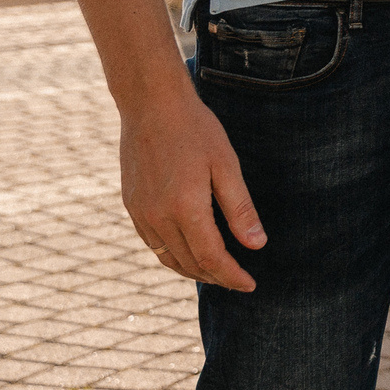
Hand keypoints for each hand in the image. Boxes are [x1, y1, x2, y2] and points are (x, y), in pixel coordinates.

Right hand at [120, 84, 264, 289]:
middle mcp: (158, 217)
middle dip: (215, 277)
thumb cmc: (195, 129)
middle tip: (238, 280)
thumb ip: (240, 208)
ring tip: (216, 272)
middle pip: (189, 264)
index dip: (232, 276)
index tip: (250, 285)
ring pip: (167, 258)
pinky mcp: (131, 206)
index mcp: (184, 209)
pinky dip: (172, 255)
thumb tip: (257, 245)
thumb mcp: (226, 165)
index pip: (211, 258)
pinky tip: (187, 250)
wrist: (151, 104)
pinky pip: (152, 243)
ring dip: (193, 270)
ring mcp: (140, 213)